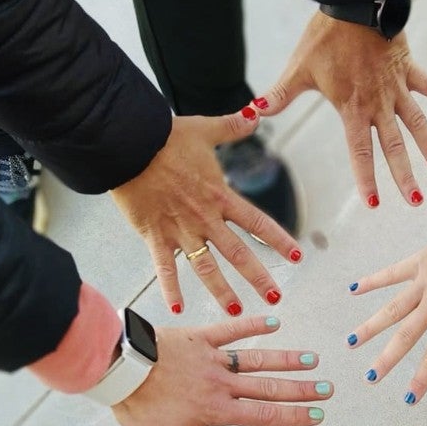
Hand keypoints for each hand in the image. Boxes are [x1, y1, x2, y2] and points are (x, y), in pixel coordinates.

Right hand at [110, 112, 301, 316]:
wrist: (129, 144)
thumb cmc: (165, 137)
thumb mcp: (204, 129)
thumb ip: (233, 126)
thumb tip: (257, 112)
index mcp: (220, 196)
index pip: (258, 222)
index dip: (278, 240)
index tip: (297, 256)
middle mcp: (205, 218)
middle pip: (238, 253)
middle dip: (258, 277)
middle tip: (275, 298)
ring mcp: (180, 230)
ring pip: (206, 268)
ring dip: (223, 292)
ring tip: (238, 313)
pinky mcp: (155, 235)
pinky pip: (164, 268)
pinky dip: (170, 289)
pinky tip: (177, 311)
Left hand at [113, 315, 331, 425]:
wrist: (119, 368)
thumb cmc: (138, 407)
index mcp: (216, 410)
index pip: (263, 416)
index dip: (293, 417)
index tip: (318, 415)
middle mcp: (222, 383)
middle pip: (269, 387)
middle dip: (301, 389)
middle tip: (328, 388)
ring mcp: (213, 357)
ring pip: (257, 359)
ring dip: (285, 359)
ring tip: (312, 359)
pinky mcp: (200, 337)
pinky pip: (231, 329)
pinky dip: (253, 325)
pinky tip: (275, 323)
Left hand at [254, 11, 426, 206]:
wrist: (354, 2)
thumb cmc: (325, 35)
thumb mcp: (299, 68)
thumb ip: (279, 94)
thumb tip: (252, 112)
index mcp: (352, 108)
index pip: (360, 151)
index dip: (366, 178)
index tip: (374, 203)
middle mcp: (378, 103)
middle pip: (393, 145)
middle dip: (404, 174)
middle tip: (415, 200)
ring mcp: (397, 87)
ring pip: (417, 123)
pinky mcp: (408, 68)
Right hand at [347, 213, 426, 402]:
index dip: (422, 379)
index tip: (408, 399)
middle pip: (405, 336)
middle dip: (386, 359)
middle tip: (370, 377)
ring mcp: (426, 280)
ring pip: (392, 308)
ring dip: (371, 326)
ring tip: (352, 341)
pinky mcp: (422, 259)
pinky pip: (392, 272)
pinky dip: (373, 281)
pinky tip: (354, 289)